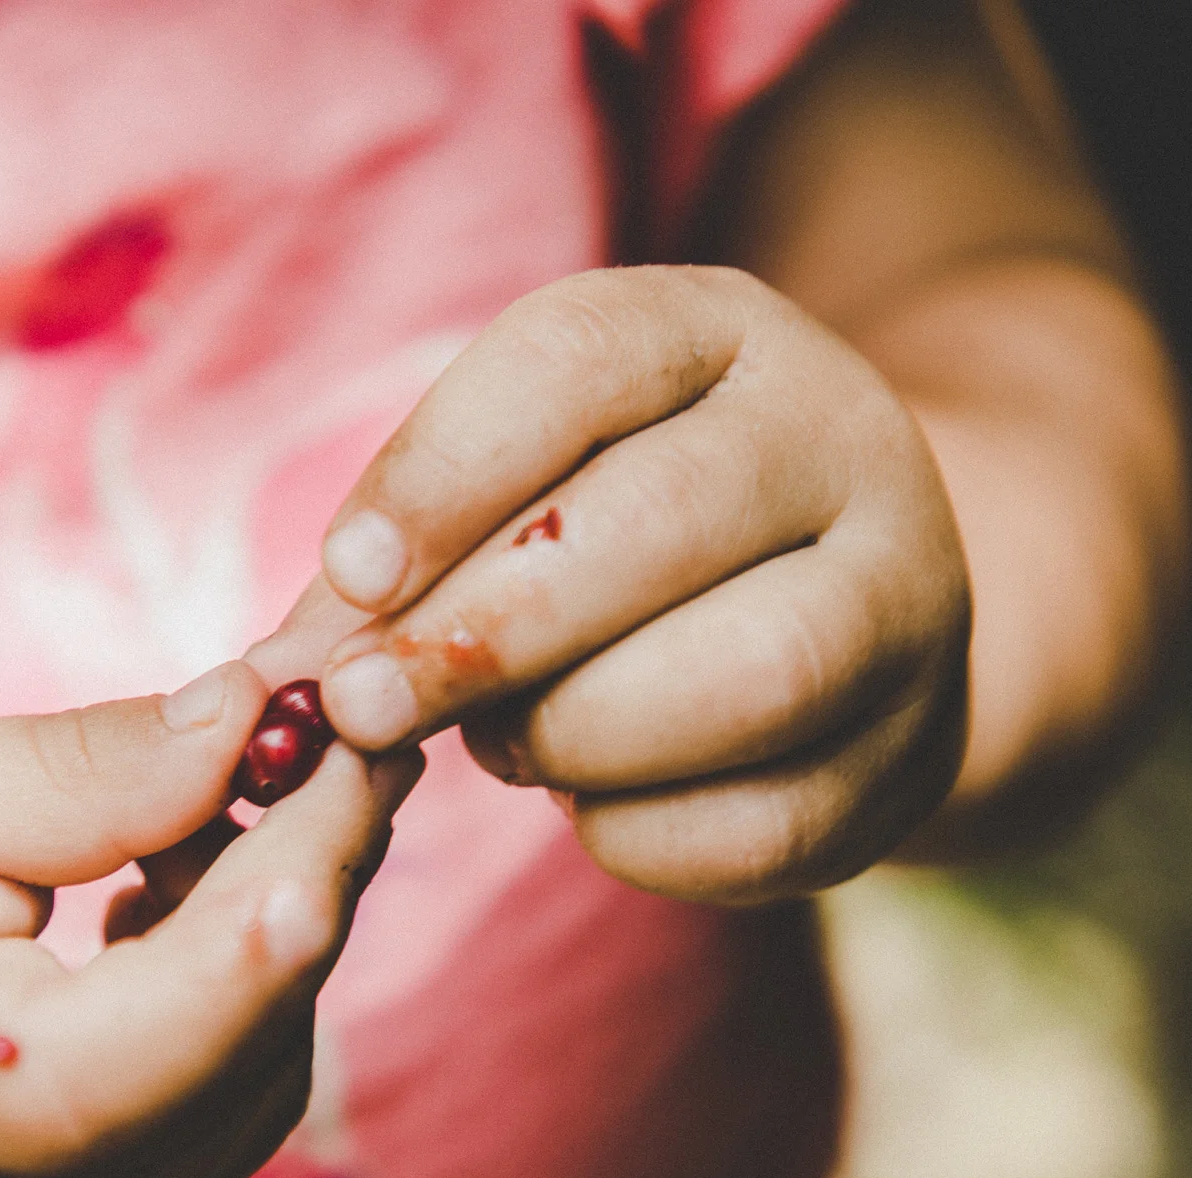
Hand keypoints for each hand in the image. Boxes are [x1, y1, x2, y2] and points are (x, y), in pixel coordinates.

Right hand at [0, 661, 419, 1177]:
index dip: (230, 954)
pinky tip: (185, 878)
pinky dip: (250, 975)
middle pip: (213, 1065)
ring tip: (216, 795)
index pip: (83, 1075)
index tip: (341, 791)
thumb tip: (249, 722)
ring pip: (255, 1076)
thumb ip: (61, 778)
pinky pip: (231, 1096)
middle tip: (340, 715)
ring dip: (283, 921)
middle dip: (307, 875)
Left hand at [260, 266, 968, 903]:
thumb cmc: (623, 527)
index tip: (347, 575)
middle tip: (366, 705)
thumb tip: (279, 678)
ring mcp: (905, 599)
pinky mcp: (913, 754)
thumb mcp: (530, 477)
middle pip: (661, 523)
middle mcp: (841, 442)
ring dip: (575, 732)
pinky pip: (766, 822)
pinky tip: (589, 802)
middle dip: (484, 631)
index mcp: (723, 332)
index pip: (576, 361)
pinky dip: (638, 832)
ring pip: (745, 675)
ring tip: (503, 743)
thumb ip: (407, 552)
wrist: (846, 601)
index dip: (443, 473)